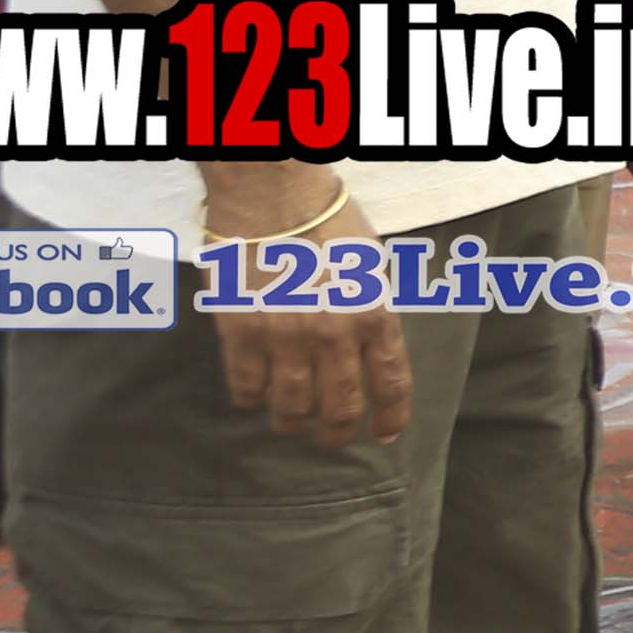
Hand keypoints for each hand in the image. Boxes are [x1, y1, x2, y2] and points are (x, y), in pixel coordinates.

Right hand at [196, 162, 410, 449]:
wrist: (272, 193)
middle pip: (340, 406)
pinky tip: (252, 398)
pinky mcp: (242, 331)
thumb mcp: (372, 264)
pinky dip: (249, 398)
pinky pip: (245, 384)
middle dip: (336, 432)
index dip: (389, 416)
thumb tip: (372, 345)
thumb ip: (372, 309)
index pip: (390, 383)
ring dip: (291, 421)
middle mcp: (334, 334)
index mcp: (375, 314)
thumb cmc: (329, 219)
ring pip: (290, 405)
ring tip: (289, 424)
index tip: (384, 434)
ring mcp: (285, 336)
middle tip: (330, 439)